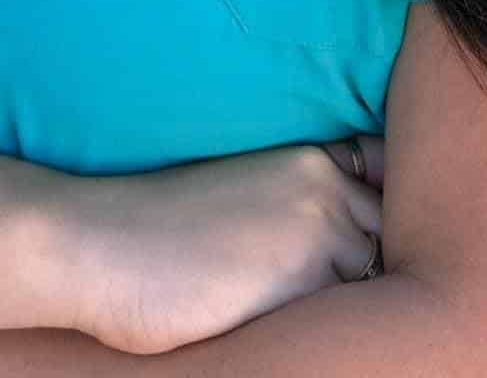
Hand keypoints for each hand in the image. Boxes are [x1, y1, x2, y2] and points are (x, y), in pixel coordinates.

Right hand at [71, 132, 386, 356]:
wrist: (99, 244)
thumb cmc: (158, 226)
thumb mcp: (242, 190)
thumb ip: (302, 203)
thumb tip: (356, 247)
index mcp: (310, 157)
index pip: (387, 180)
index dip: (386, 211)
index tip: (372, 232)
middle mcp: (326, 188)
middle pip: (387, 236)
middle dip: (369, 262)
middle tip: (319, 283)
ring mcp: (320, 236)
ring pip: (370, 283)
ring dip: (345, 299)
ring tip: (288, 302)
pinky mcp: (302, 288)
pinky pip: (341, 320)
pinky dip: (322, 328)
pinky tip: (278, 323)